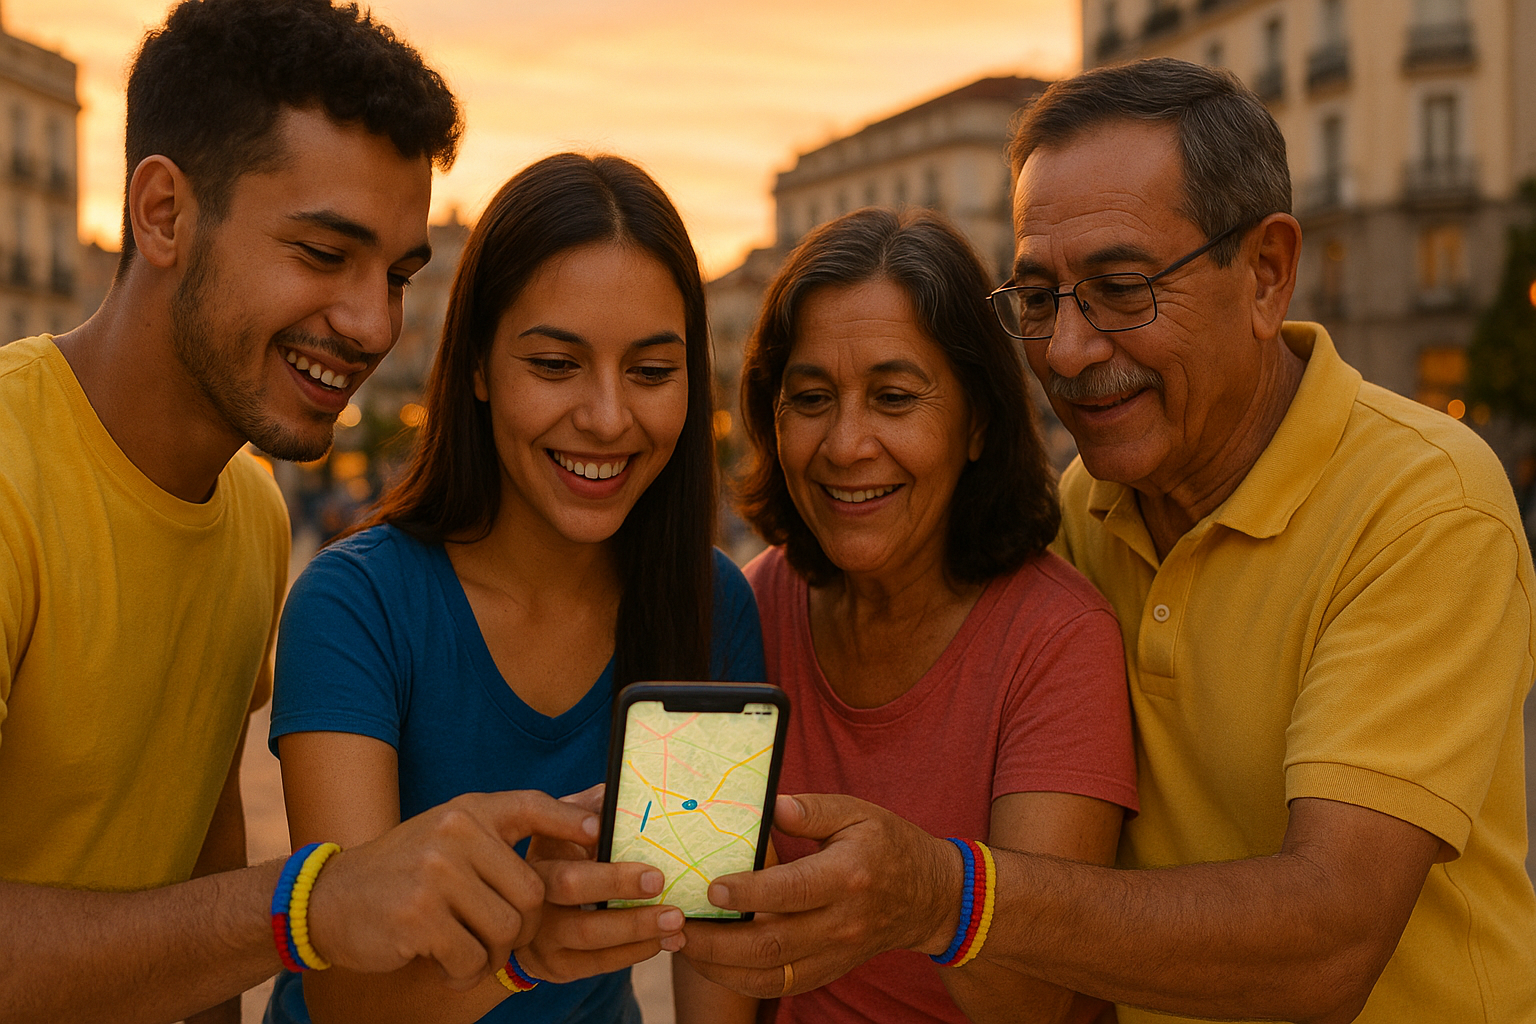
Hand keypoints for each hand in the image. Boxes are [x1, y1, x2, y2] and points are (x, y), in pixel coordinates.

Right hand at [304, 790, 596, 990]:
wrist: (330, 899)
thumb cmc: (407, 869)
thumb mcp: (453, 832)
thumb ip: (512, 827)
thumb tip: (595, 816)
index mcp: (467, 812)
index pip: (530, 806)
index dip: (570, 821)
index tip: (601, 836)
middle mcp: (454, 834)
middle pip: (530, 893)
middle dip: (523, 928)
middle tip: (498, 936)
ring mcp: (435, 874)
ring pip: (505, 930)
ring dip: (491, 953)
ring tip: (465, 948)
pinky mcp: (418, 916)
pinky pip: (471, 957)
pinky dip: (464, 971)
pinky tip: (442, 961)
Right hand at [518, 784, 686, 983]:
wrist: (531, 919)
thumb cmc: (566, 858)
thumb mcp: (570, 828)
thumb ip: (592, 807)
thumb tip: (624, 785)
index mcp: (539, 849)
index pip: (552, 834)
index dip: (576, 825)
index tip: (612, 834)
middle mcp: (532, 891)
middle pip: (568, 886)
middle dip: (616, 882)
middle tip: (659, 879)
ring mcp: (540, 933)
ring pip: (588, 933)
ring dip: (636, 927)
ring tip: (676, 919)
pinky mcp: (555, 966)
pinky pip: (597, 964)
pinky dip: (634, 953)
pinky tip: (664, 942)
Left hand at [679, 794, 960, 997]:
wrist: (930, 898)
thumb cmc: (888, 846)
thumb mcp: (858, 813)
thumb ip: (813, 809)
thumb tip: (771, 805)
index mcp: (848, 876)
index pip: (792, 891)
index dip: (748, 893)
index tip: (709, 886)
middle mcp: (841, 922)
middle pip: (772, 945)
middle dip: (716, 941)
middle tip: (676, 925)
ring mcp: (834, 952)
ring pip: (769, 974)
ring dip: (719, 966)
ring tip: (681, 944)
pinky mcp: (827, 970)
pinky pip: (778, 986)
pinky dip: (738, 980)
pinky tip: (710, 962)